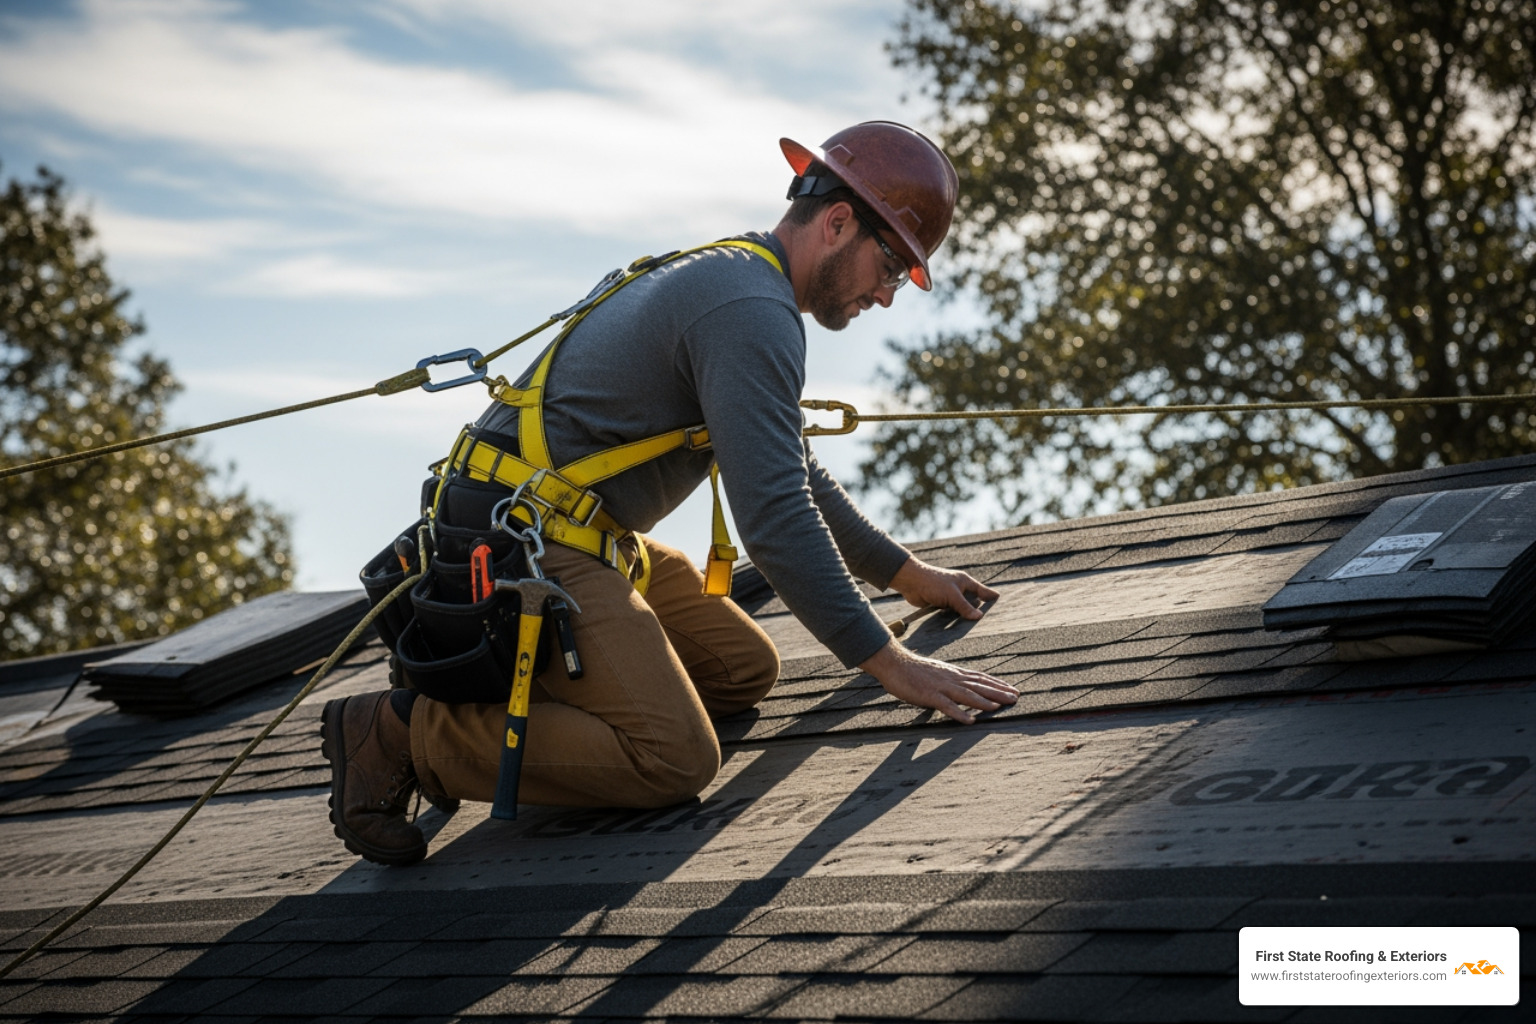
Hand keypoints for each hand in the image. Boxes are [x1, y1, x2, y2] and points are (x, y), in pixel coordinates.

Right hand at [861, 639, 1018, 724]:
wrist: (894, 663)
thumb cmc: (913, 670)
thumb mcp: (937, 672)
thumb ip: (950, 679)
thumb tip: (961, 686)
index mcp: (953, 673)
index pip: (980, 678)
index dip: (997, 684)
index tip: (1012, 689)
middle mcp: (951, 678)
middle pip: (979, 685)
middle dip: (998, 692)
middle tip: (1016, 698)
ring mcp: (941, 687)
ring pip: (967, 695)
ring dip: (984, 701)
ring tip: (999, 707)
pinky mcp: (929, 695)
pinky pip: (946, 706)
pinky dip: (959, 713)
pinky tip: (970, 720)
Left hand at [888, 555, 998, 622]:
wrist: (911, 582)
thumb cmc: (933, 582)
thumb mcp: (953, 595)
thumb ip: (965, 607)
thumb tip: (979, 617)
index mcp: (965, 582)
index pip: (982, 591)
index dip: (990, 598)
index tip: (1001, 604)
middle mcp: (959, 590)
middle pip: (972, 603)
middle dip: (977, 612)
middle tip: (989, 624)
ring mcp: (949, 598)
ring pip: (961, 610)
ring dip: (963, 618)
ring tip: (973, 630)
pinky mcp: (940, 605)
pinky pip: (950, 615)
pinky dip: (952, 621)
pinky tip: (956, 629)